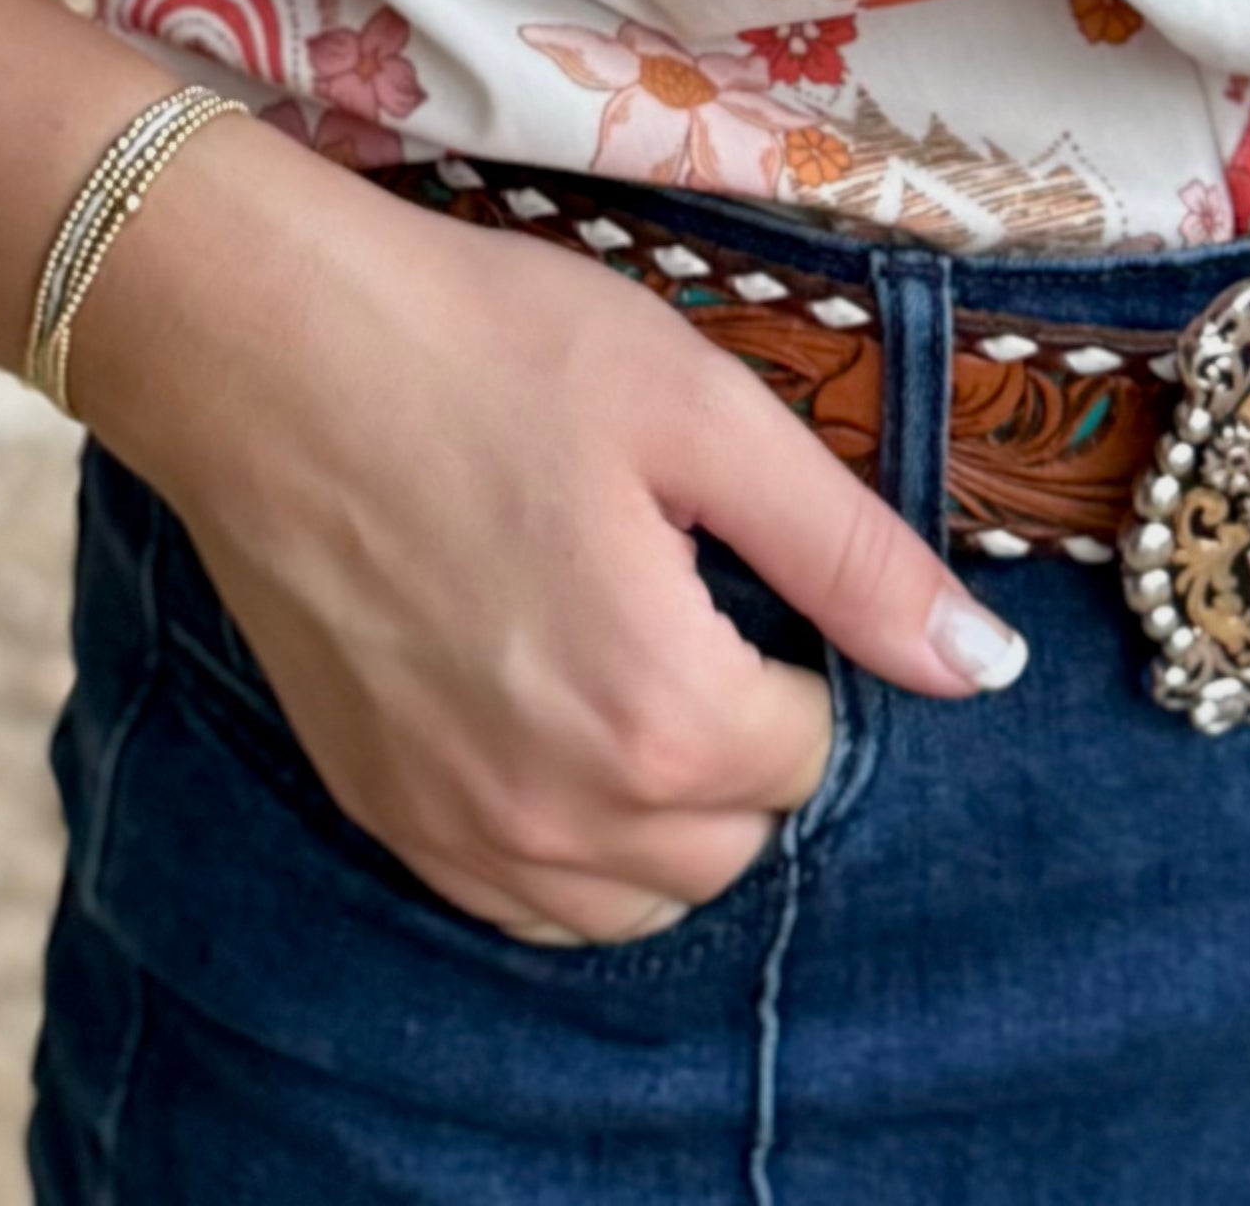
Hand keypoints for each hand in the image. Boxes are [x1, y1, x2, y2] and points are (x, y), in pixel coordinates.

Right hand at [66, 115, 1022, 944]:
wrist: (267, 345)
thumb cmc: (490, 348)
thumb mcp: (702, 413)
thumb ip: (849, 556)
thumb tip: (983, 667)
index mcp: (659, 711)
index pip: (807, 752)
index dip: (797, 648)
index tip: (731, 553)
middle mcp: (559, 811)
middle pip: (726, 839)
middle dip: (740, 738)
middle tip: (683, 594)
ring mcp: (456, 827)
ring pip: (630, 900)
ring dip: (663, 811)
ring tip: (623, 655)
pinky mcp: (381, 811)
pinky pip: (520, 903)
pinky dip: (567, 847)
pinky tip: (547, 717)